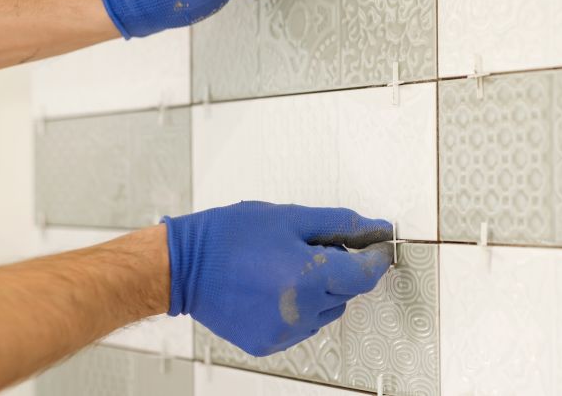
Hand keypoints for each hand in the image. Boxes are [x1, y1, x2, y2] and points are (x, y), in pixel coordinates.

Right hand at [163, 201, 392, 355]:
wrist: (183, 267)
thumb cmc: (231, 237)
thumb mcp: (291, 217)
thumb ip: (340, 224)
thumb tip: (376, 229)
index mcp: (308, 277)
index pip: (366, 275)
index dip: (376, 258)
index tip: (378, 246)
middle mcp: (300, 311)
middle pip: (347, 292)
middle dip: (341, 269)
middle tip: (312, 248)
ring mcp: (284, 331)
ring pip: (327, 310)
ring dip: (322, 289)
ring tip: (288, 266)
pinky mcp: (269, 343)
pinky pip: (304, 324)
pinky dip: (302, 306)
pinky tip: (276, 286)